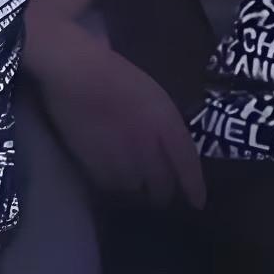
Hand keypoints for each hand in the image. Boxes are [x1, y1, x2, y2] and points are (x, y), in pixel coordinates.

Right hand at [33, 25, 204, 208]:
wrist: (76, 72)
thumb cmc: (115, 74)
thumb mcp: (153, 97)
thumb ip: (164, 126)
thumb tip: (168, 153)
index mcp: (166, 123)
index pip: (187, 164)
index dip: (194, 187)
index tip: (197, 202)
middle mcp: (149, 144)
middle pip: (162, 184)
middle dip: (162, 193)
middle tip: (158, 195)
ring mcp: (122, 156)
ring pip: (136, 188)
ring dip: (136, 188)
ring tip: (131, 182)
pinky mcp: (95, 163)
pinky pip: (111, 184)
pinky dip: (114, 183)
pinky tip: (110, 173)